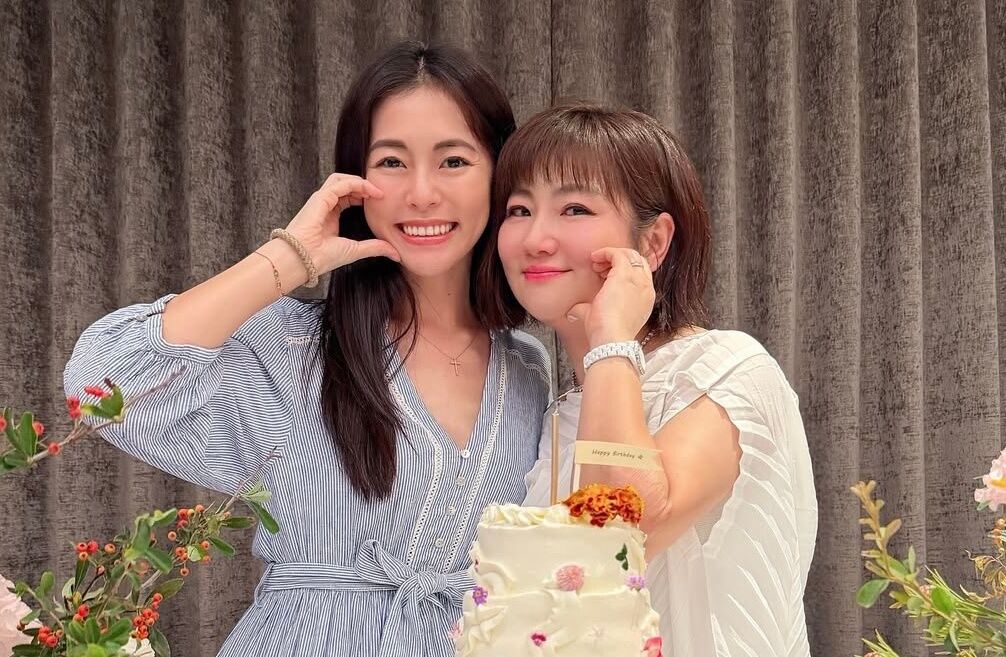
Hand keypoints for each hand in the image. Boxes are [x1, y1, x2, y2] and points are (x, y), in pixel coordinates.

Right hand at [283, 173, 399, 273]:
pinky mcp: (320, 199)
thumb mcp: (355, 250)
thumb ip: (374, 248)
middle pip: (344, 184)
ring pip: (341, 179)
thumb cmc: (321, 257)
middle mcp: (325, 205)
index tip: (380, 200)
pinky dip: (355, 183)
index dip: (364, 195)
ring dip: (360, 182)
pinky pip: (340, 183)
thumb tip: (396, 253)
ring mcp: (321, 200)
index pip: (347, 195)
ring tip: (375, 190)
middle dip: (363, 185)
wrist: (303, 261)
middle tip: (380, 193)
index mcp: (330, 215)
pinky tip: (369, 191)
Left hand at [566, 247, 654, 347]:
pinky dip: (605, 253)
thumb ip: (587, 311)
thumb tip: (573, 313)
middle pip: (638, 261)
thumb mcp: (599, 319)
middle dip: (619, 260)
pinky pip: (618, 254)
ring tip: (596, 264)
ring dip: (612, 255)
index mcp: (645, 299)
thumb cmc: (606, 334)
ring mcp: (638, 281)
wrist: (611, 339)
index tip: (605, 275)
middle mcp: (646, 288)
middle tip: (600, 267)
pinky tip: (594, 258)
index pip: (640, 274)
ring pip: (630, 255)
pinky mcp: (625, 275)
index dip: (622, 270)